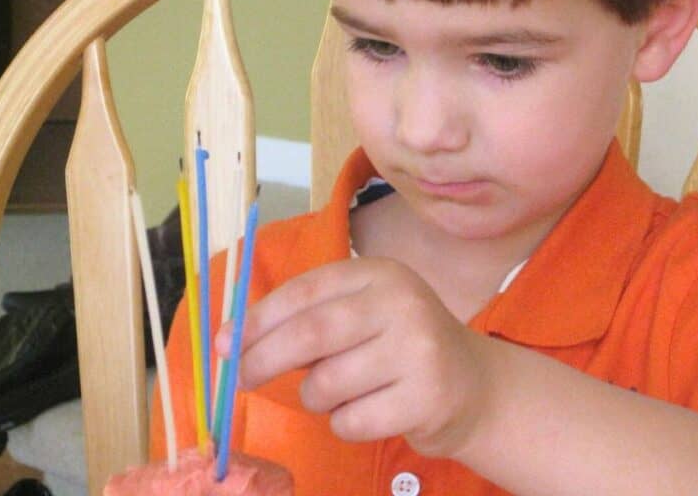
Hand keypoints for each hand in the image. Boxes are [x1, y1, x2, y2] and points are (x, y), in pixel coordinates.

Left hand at [215, 257, 494, 456]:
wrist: (473, 385)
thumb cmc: (401, 347)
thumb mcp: (364, 314)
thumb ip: (309, 319)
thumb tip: (230, 340)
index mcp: (380, 274)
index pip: (305, 291)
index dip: (258, 319)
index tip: (224, 345)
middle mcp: (402, 303)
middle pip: (311, 334)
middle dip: (263, 359)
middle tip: (241, 379)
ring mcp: (418, 349)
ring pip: (327, 383)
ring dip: (315, 397)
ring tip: (338, 393)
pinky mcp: (426, 397)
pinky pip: (350, 421)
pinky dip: (344, 424)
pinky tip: (369, 411)